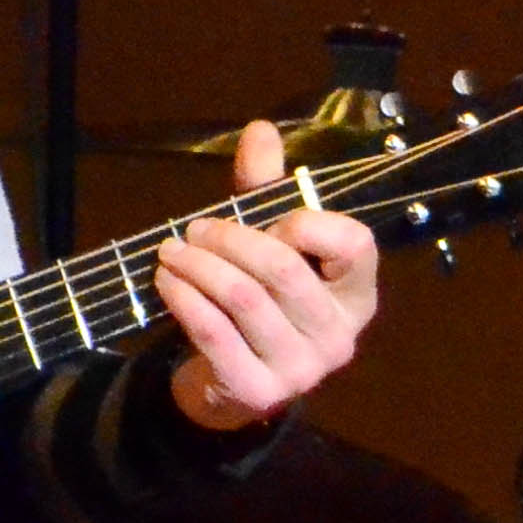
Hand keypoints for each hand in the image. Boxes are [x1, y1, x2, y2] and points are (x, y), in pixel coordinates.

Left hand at [156, 118, 379, 428]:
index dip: (309, 222)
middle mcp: (340, 335)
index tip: (270, 218)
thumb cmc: (260, 302)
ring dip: (198, 266)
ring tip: (170, 251)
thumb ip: (267, 190)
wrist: (232, 385)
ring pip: (244, 298)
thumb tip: (261, 130)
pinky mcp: (261, 392)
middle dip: (230, 239)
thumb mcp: (267, 243)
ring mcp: (304, 369)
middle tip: (195, 228)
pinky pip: (216, 334)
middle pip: (284, 268)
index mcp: (356, 294)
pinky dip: (185, 300)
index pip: (354, 245)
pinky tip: (167, 282)